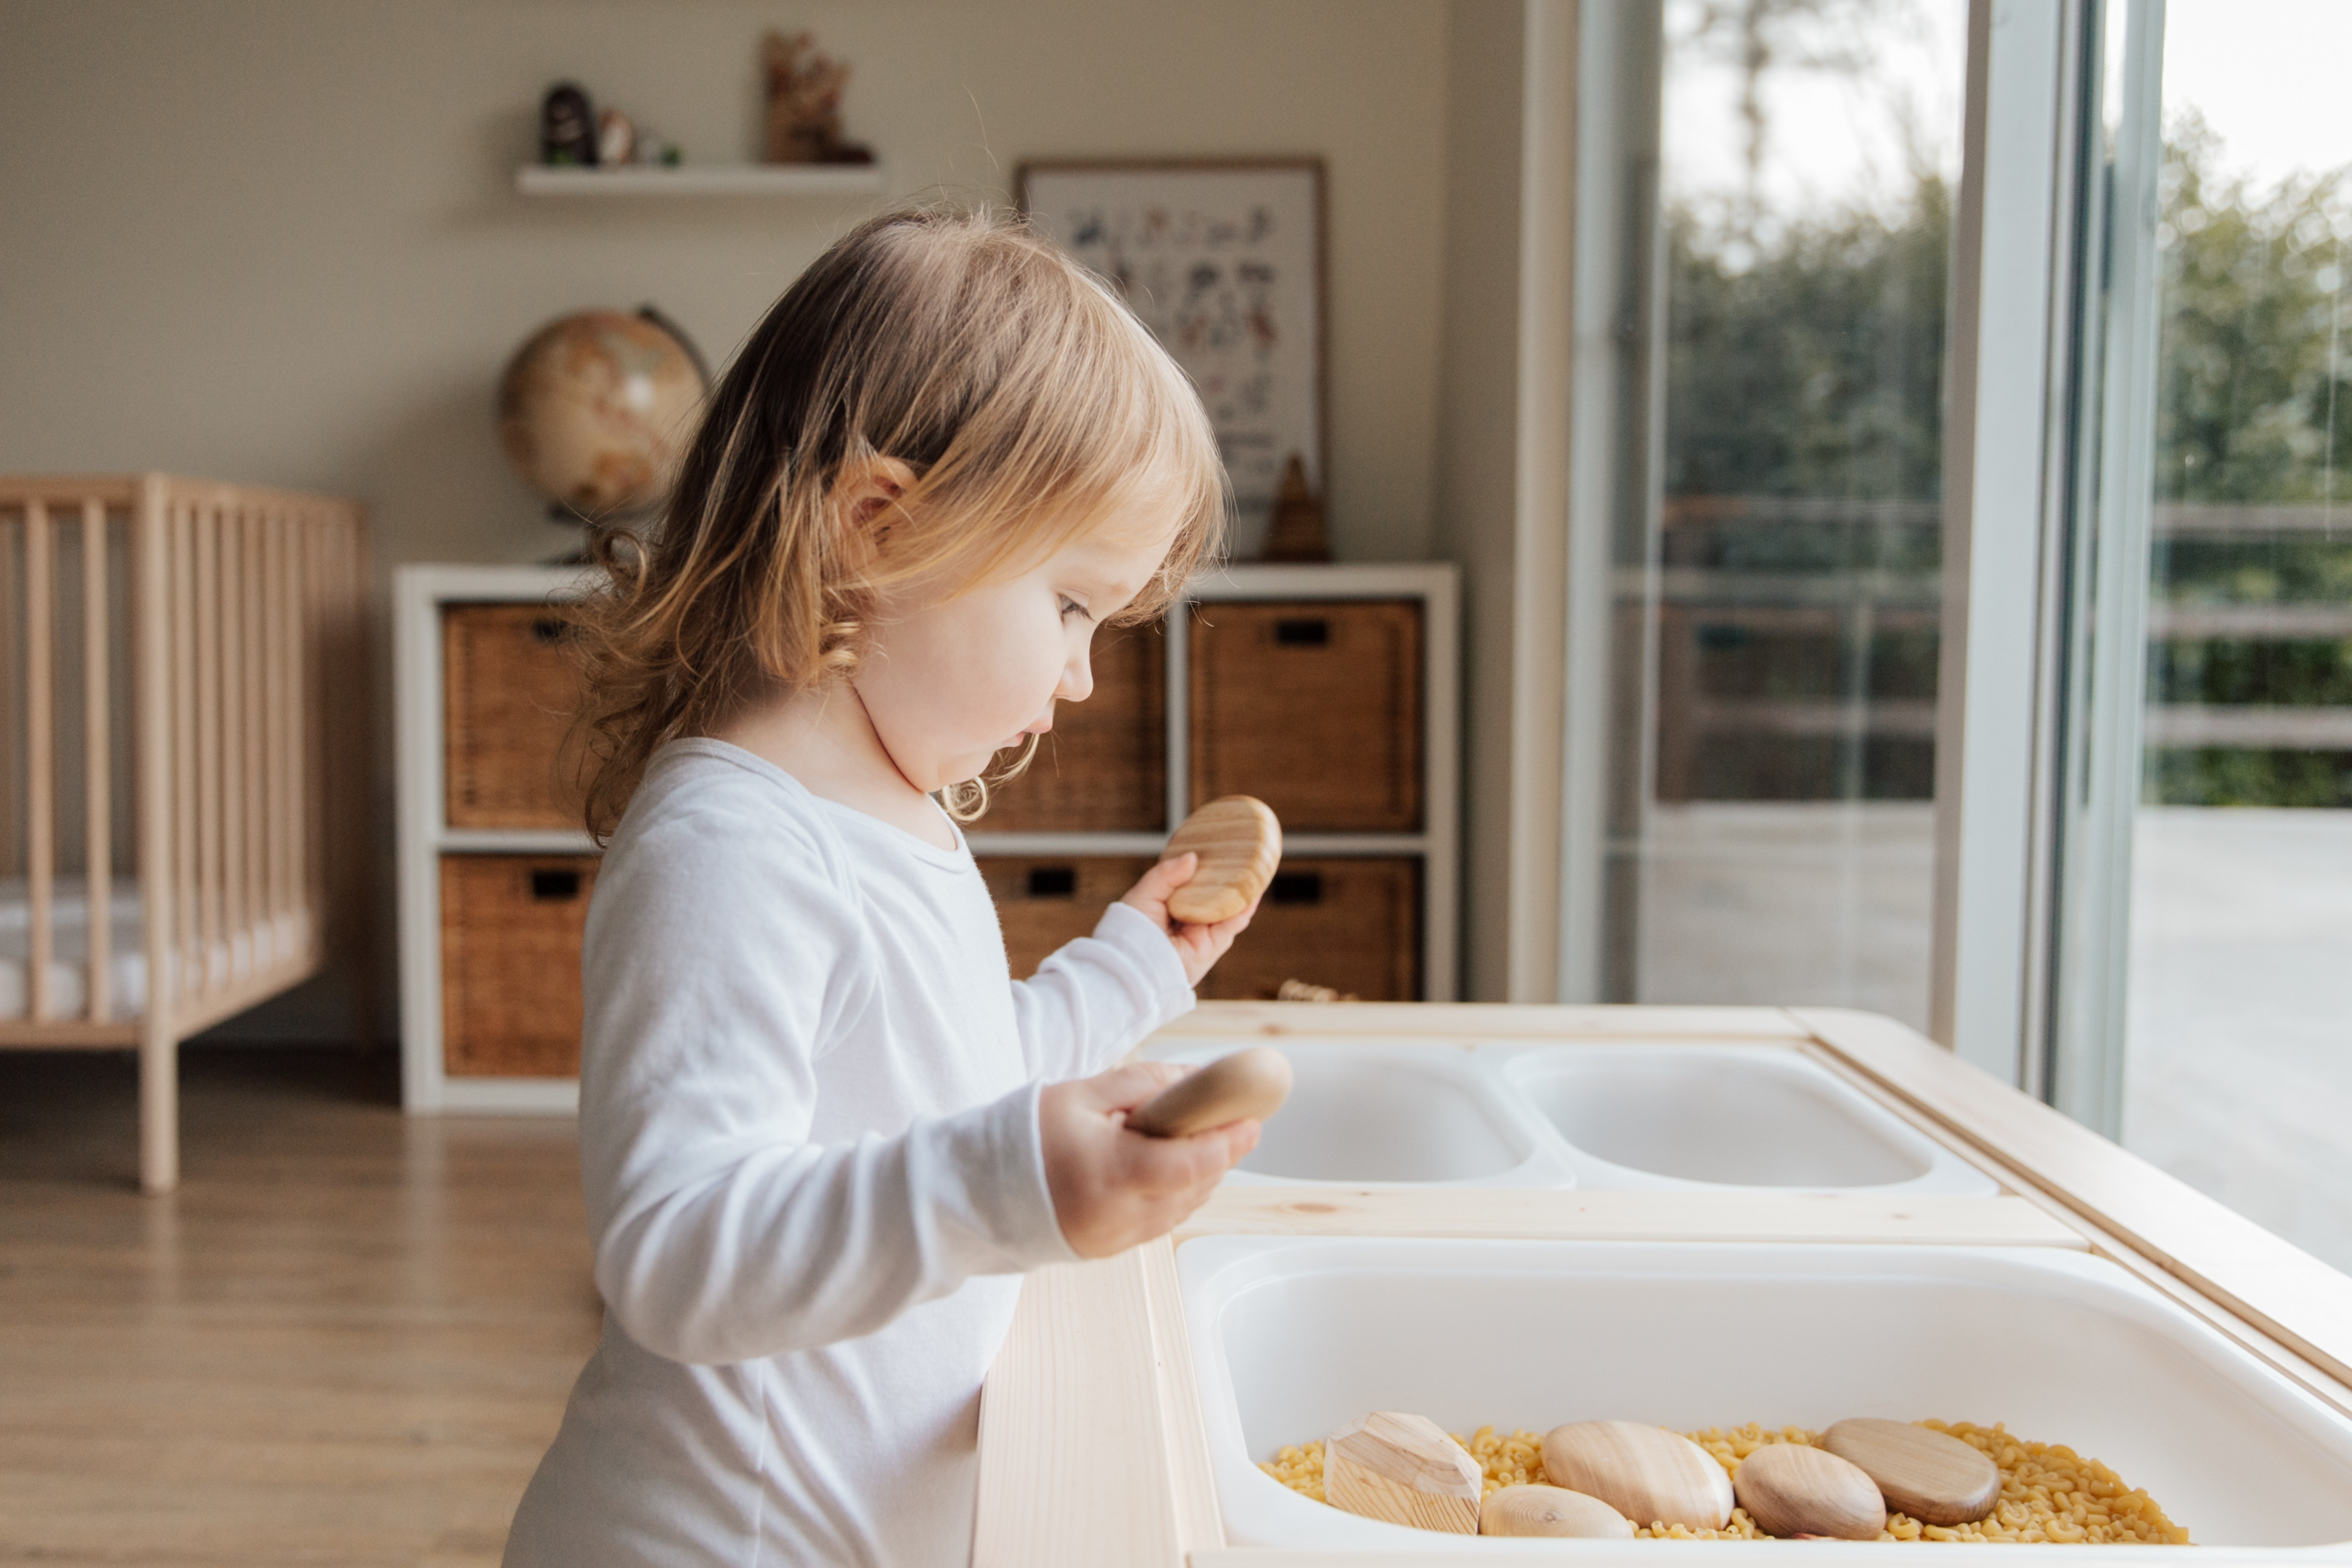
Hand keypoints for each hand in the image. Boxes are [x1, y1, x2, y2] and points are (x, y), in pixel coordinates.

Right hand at [1039, 1062, 1259, 1258]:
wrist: (976, 1190)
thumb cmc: (1024, 1136)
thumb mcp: (1082, 1095)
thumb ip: (1143, 1085)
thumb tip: (1194, 1078)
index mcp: (1109, 1172)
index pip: (1187, 1164)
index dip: (1225, 1143)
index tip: (1250, 1120)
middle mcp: (1117, 1214)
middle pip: (1192, 1188)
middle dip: (1219, 1156)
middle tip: (1235, 1123)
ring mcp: (1113, 1238)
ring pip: (1180, 1210)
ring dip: (1200, 1177)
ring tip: (1205, 1142)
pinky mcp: (1107, 1249)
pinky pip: (1158, 1222)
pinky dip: (1175, 1196)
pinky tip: (1174, 1171)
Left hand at [1119, 853, 1259, 986]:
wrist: (1133, 965)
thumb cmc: (1130, 931)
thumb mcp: (1144, 893)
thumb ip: (1167, 874)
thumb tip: (1192, 857)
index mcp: (1169, 905)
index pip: (1191, 882)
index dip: (1202, 867)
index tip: (1214, 848)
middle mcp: (1187, 918)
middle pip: (1213, 894)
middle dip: (1227, 877)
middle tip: (1240, 854)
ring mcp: (1201, 932)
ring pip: (1228, 907)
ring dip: (1242, 890)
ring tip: (1254, 868)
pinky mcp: (1212, 946)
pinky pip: (1233, 924)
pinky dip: (1244, 909)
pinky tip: (1253, 892)